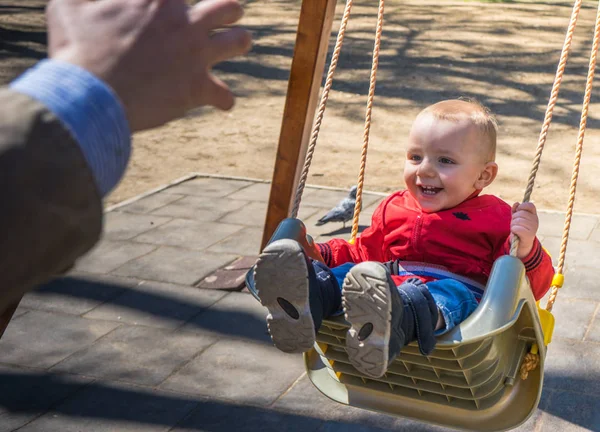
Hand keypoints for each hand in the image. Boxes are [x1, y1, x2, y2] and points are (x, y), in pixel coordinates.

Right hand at [46, 0, 251, 130]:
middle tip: (221, 18)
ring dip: (237, 43)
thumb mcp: (69, 5)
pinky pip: (225, 96)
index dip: (178, 2)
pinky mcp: (198, 88)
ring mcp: (196, 54)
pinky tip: (218, 101)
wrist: (91, 94)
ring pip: (239, 41)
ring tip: (231, 47)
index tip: (175, 7)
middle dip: (228, 11)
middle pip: (227, 6)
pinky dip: (223, 100)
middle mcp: (185, 22)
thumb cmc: (76, 49)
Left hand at [511, 202, 538, 258]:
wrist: (522, 243)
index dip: (522, 206)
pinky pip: (516, 228)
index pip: (530, 205)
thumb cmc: (519, 228)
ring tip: (515, 228)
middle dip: (514, 218)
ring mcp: (533, 227)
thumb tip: (516, 203)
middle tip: (515, 223)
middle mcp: (535, 220)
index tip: (518, 210)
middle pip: (520, 213)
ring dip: (513, 225)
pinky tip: (515, 232)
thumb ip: (516, 210)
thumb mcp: (517, 218)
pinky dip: (513, 230)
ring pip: (517, 221)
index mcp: (533, 215)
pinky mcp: (529, 234)